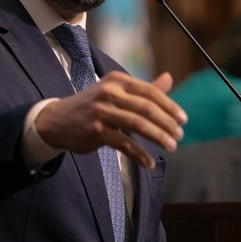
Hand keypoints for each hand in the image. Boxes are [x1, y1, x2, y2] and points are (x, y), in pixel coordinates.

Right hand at [36, 71, 186, 168]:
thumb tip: (169, 78)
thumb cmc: (92, 105)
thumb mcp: (115, 91)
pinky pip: (124, 144)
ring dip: (158, 138)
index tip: (183, 120)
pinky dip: (140, 155)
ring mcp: (101, 111)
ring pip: (138, 125)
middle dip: (167, 124)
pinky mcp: (96, 131)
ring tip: (170, 147)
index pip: (150, 92)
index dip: (170, 106)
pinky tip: (149, 163)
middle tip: (179, 136)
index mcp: (117, 80)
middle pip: (147, 108)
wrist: (57, 120)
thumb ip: (143, 88)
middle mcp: (109, 92)